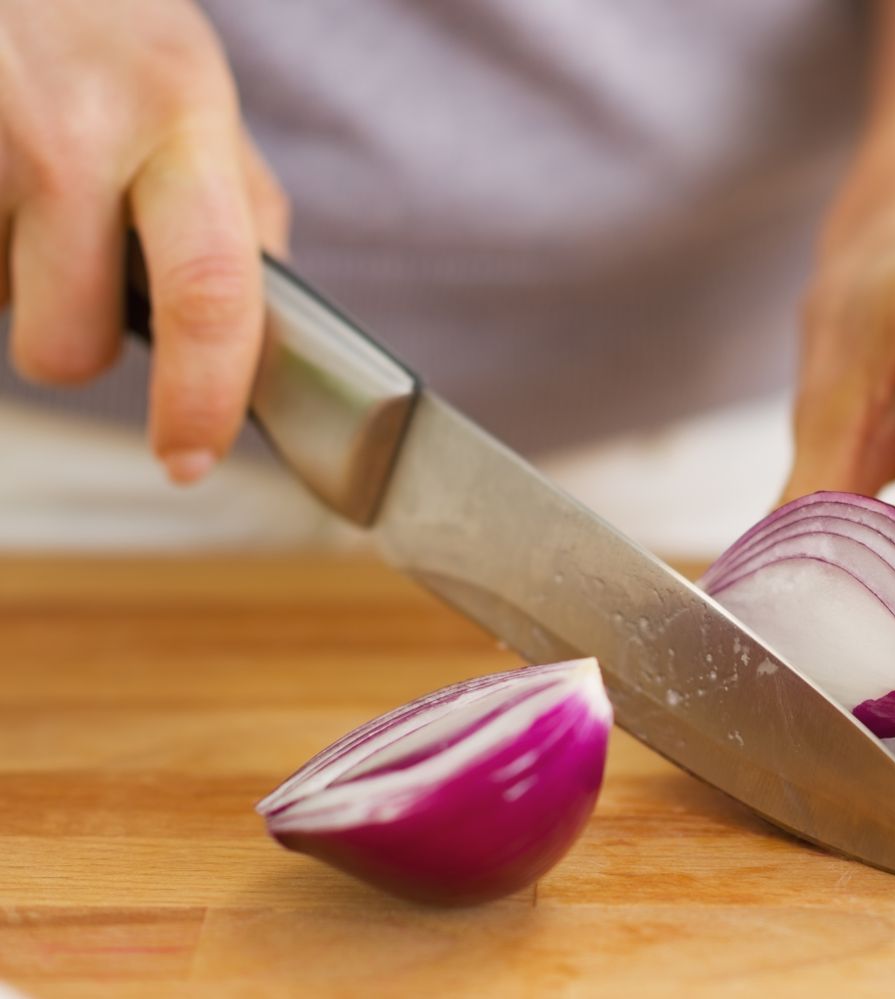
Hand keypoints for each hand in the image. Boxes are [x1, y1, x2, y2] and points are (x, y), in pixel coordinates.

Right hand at [1, 0, 288, 482]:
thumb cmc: (92, 20)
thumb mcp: (186, 82)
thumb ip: (236, 201)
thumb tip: (268, 328)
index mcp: (181, 111)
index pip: (214, 291)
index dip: (203, 398)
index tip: (190, 459)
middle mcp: (74, 128)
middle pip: (73, 344)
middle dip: (71, 347)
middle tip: (71, 271)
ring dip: (6, 272)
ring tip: (16, 176)